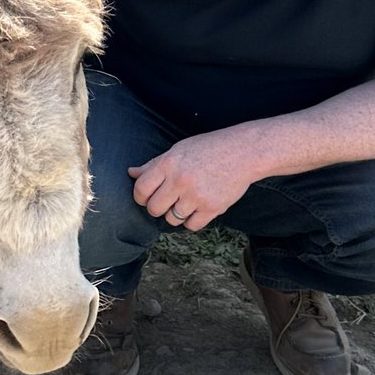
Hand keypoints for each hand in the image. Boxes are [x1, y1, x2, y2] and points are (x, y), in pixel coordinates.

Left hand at [128, 129, 254, 231]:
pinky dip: (191, 220)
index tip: (146, 197)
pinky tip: (197, 208)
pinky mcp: (212, 208)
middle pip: (154, 208)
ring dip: (175, 214)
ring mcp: (196, 196)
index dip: (140, 197)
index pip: (141, 189)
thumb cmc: (208, 148)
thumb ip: (154, 164)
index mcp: (169, 164)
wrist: (242, 152)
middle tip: (165, 201)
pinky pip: (191, 226)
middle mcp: (180, 180)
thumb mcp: (178, 150)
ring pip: (171, 219)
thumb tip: (131, 173)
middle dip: (156, 208)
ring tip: (185, 202)